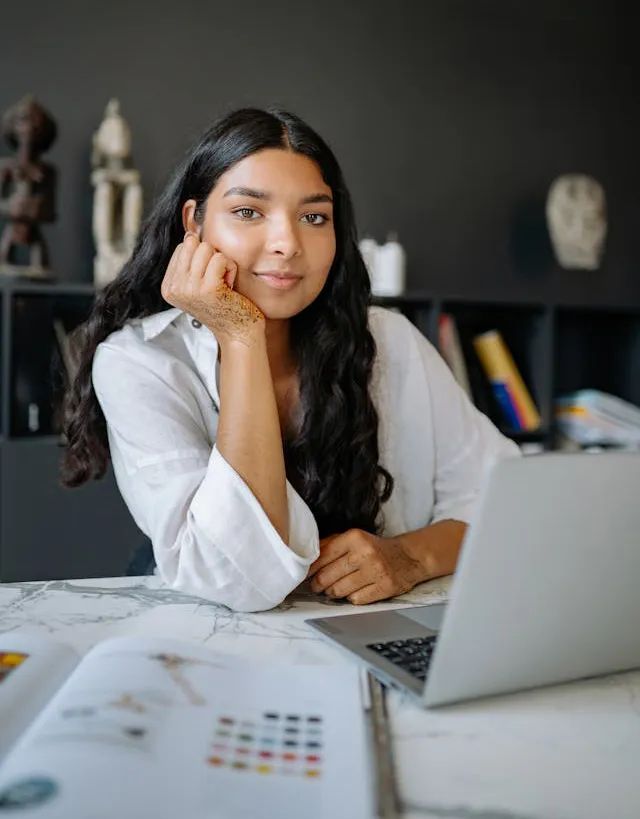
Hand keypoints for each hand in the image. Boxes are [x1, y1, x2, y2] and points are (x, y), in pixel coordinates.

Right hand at [161, 233, 264, 346]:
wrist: (239, 333)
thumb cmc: (224, 306)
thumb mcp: (198, 284)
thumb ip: (190, 261)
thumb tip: (190, 234)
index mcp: (168, 287)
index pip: (182, 247)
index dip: (201, 259)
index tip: (207, 284)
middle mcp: (175, 289)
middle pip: (192, 244)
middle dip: (211, 258)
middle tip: (217, 282)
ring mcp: (189, 289)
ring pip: (206, 248)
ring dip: (222, 264)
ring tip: (223, 285)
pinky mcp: (208, 289)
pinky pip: (221, 258)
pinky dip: (231, 269)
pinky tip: (230, 287)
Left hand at [308, 529, 426, 604]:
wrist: (408, 556)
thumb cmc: (376, 548)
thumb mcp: (355, 538)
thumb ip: (331, 544)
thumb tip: (307, 558)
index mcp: (354, 537)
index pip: (322, 556)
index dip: (310, 569)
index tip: (303, 575)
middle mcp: (365, 553)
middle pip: (328, 576)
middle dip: (318, 584)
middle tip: (316, 586)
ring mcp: (376, 571)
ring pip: (340, 590)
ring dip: (333, 593)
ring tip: (333, 590)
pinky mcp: (385, 587)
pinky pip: (356, 599)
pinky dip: (351, 598)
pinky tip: (353, 592)